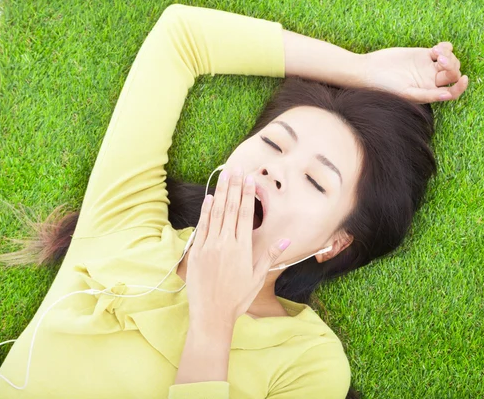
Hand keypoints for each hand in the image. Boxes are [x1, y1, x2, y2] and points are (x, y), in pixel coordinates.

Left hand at [184, 167, 290, 324]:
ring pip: (215, 213)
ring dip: (220, 193)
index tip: (248, 178)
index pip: (246, 214)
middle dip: (234, 187)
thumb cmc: (237, 298)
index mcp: (242, 248)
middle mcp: (225, 243)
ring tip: (223, 176)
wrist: (211, 315)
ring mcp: (209, 246)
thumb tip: (286, 239)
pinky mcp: (197, 252)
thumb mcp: (258, 278)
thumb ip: (270, 255)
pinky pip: (202, 226)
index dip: (247, 194)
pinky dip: (206, 211)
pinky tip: (209, 199)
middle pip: (230, 208)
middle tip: (236, 169)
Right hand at [362, 42, 468, 103]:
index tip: (464, 78)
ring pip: (450, 60)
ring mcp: (428, 67)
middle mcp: (431, 81)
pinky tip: (437, 48)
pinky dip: (446, 47)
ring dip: (448, 55)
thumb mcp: (407, 93)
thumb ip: (428, 95)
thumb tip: (448, 95)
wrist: (370, 71)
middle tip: (440, 60)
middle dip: (451, 66)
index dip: (461, 87)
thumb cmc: (386, 88)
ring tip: (435, 52)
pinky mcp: (424, 54)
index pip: (452, 92)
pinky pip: (443, 49)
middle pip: (453, 73)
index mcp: (429, 93)